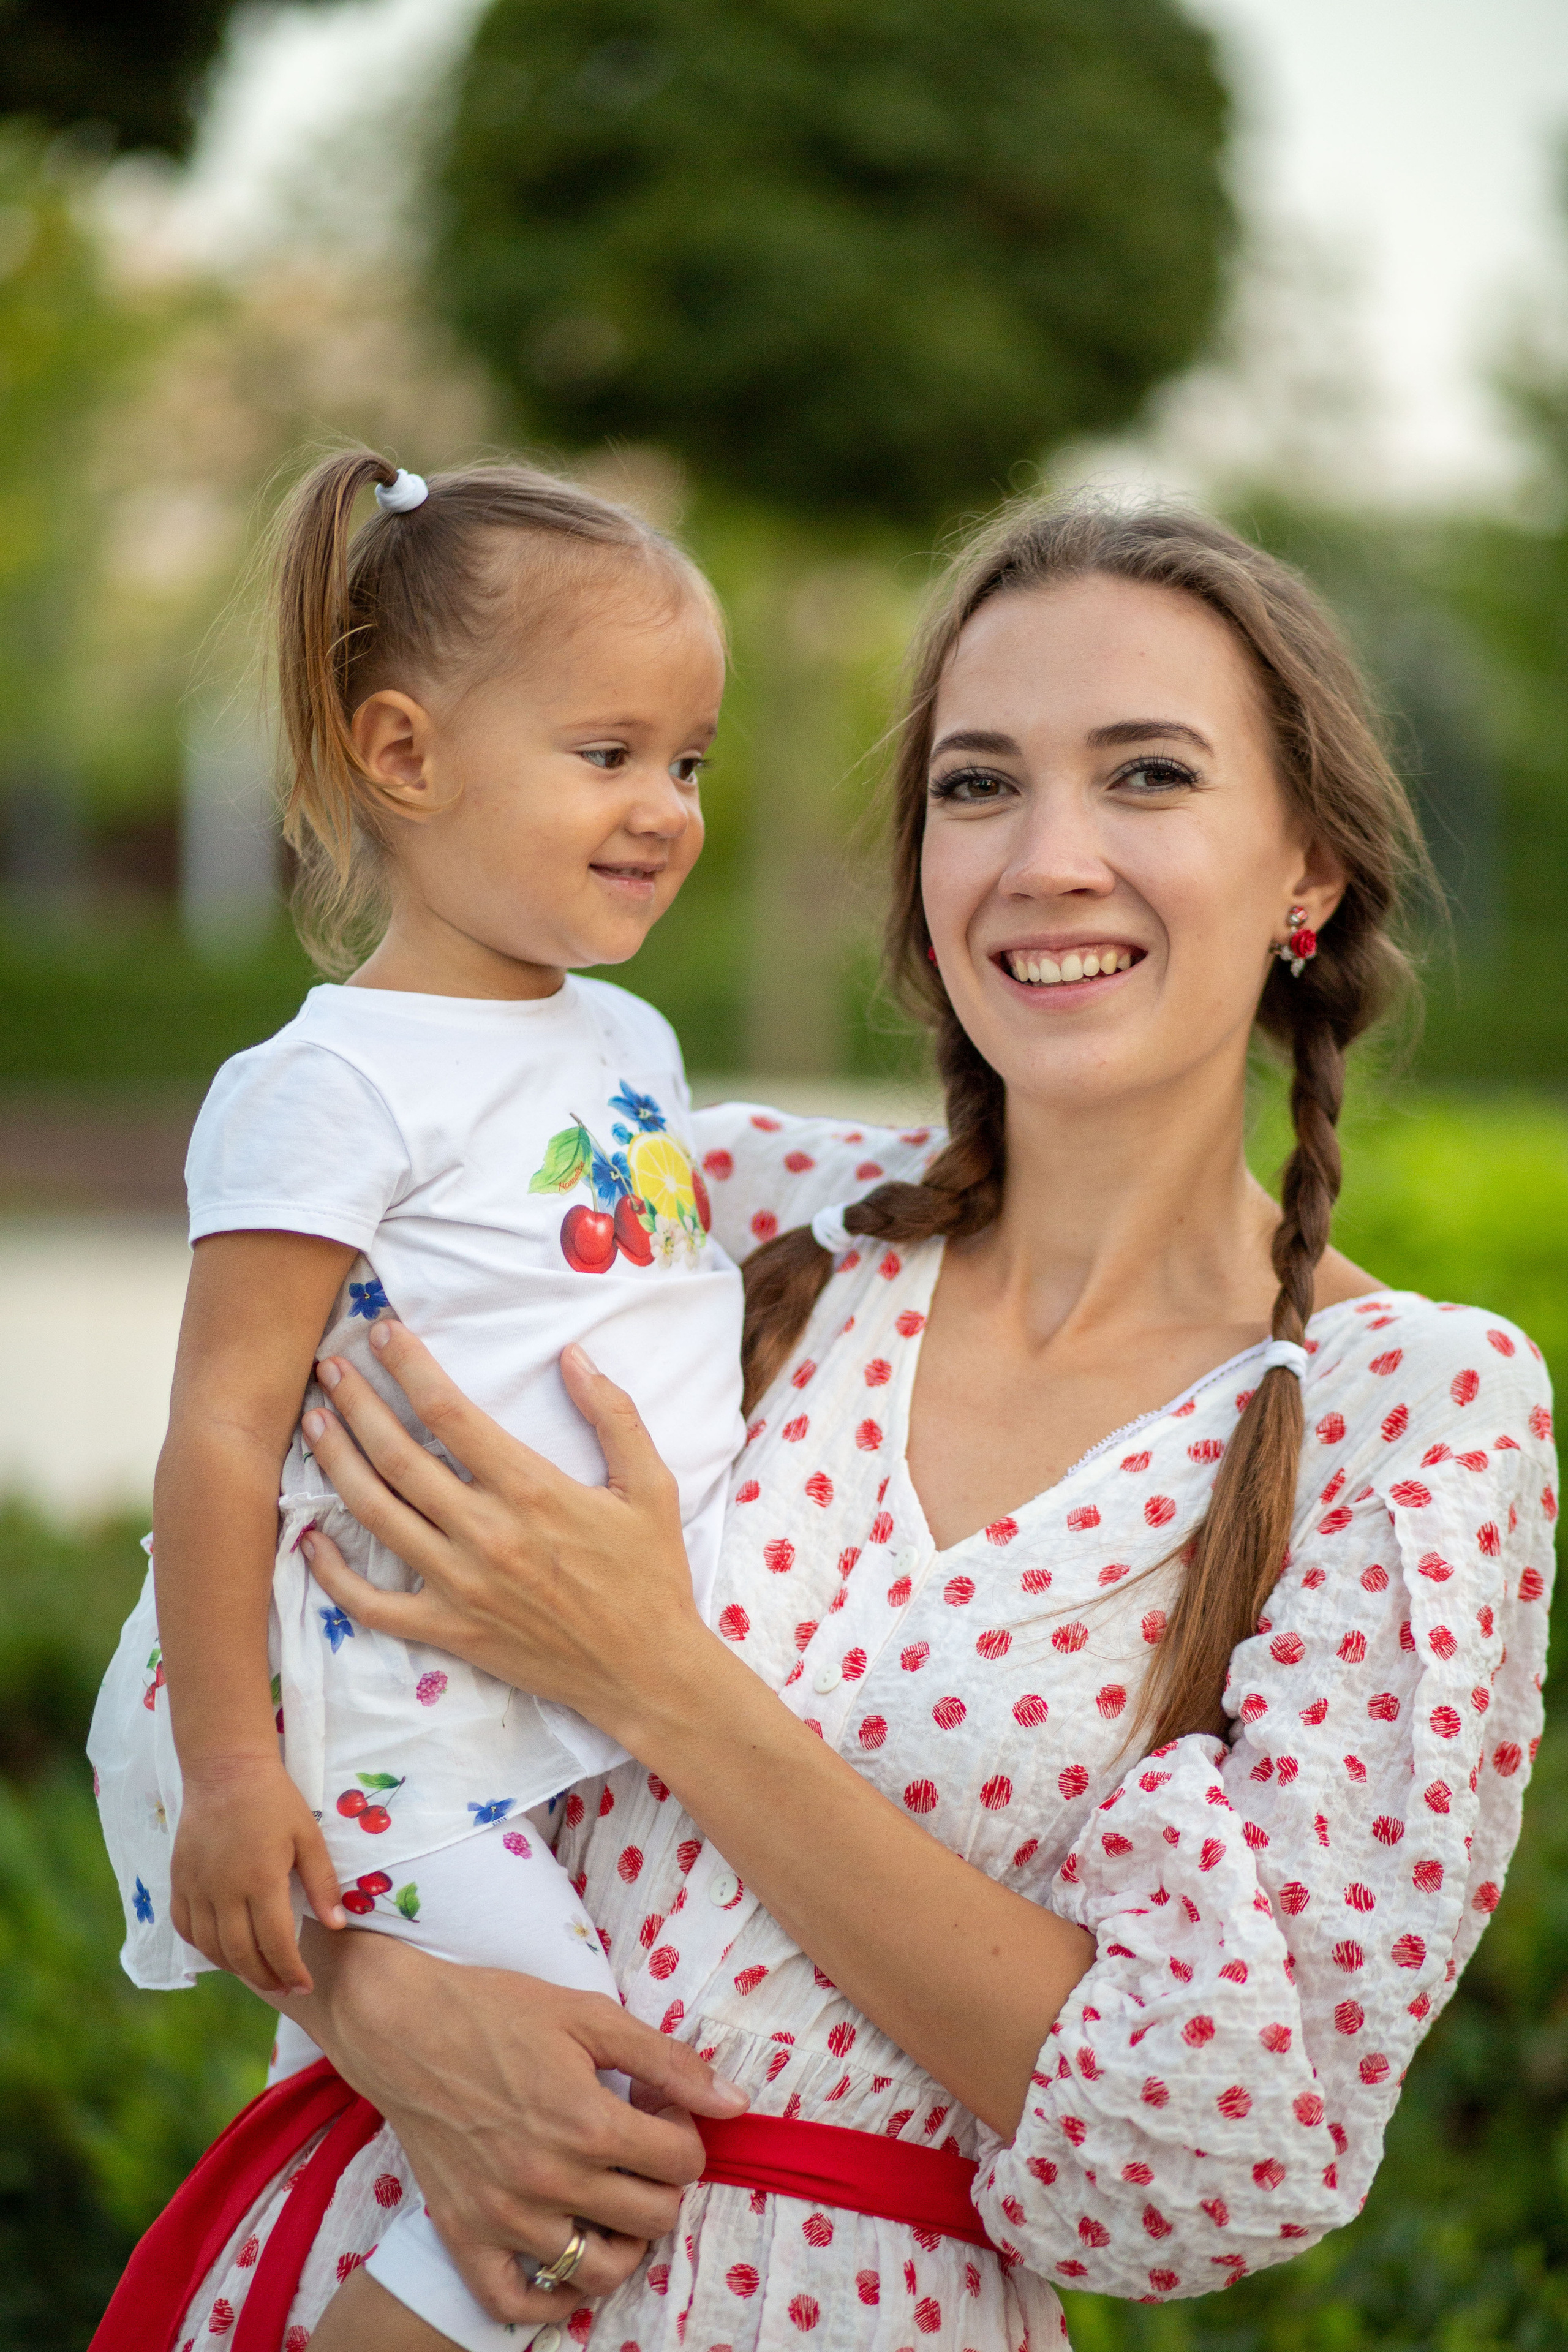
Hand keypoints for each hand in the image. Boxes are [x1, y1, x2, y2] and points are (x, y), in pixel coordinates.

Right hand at [170, 1754, 344, 1993]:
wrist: (226, 1771)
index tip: (304, 1985)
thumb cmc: (274, 1800)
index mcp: (260, 1880)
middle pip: (241, 1953)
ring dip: (234, 1968)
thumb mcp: (308, 1836)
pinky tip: (221, 1949)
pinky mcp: (179, 1880)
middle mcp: (224, 1890)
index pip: (275, 1943)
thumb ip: (322, 1883)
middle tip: (284, 1987)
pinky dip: (203, 1946)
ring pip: (210, 1946)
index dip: (290, 1970)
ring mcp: (197, 1887)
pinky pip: (185, 1927)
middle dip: (265, 1977)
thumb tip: (337, 1925)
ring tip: (257, 1972)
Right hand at [282, 1926, 749, 2326]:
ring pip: (600, 2271)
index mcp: (588, 2123)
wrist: (404, 2027)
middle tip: (637, 2146)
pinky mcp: (463, 2235)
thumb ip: (667, 2061)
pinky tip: (566, 2258)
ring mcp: (505, 2218)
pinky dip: (551, 2297)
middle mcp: (550, 2181)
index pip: (682, 2165)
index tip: (657, 2111)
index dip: (684, 2135)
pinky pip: (516, 2304)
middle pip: (653, 2220)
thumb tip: (735, 2103)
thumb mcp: (590, 2015)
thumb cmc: (498, 2011)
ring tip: (611, 2197)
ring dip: (622, 2240)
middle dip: (663, 2183)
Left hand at [296, 1327, 705, 1740]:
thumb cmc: (650, 1575)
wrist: (645, 1672)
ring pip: (375, 1515)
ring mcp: (459, 1585)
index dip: (409, 1366)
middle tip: (328, 1368)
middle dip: (355, 1403)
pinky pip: (371, 1604)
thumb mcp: (652, 1486)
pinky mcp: (449, 1631)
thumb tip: (574, 1356)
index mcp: (530, 1489)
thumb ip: (615, 1415)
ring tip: (314, 1424)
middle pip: (397, 1455)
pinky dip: (332, 1573)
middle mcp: (485, 1533)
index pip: (450, 1413)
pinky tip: (309, 1539)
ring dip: (336, 1464)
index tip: (382, 1332)